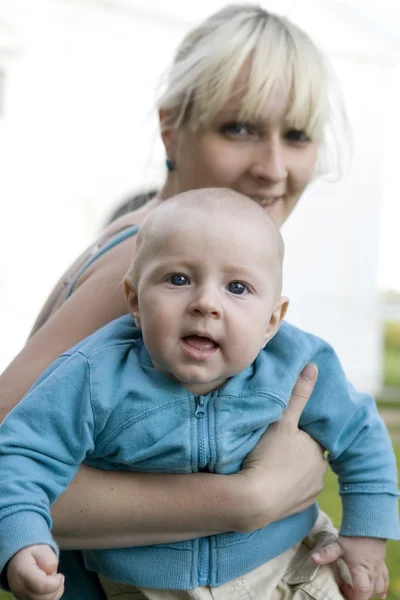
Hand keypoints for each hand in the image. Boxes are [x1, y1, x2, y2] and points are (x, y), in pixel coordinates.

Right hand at [7, 545, 63, 599]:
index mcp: (23, 572)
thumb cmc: (31, 554)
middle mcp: (20, 588)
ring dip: (54, 594)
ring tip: (55, 581)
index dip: (55, 583)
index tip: (60, 575)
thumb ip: (49, 560)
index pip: (41, 585)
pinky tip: (52, 588)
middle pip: (42, 598)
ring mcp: (21, 597)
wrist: (16, 561)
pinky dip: (50, 597)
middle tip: (57, 577)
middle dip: (55, 589)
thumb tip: (52, 573)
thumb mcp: (42, 549)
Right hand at [240, 363, 326, 525]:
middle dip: (295, 449)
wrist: (252, 500)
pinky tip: (269, 480)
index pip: (312, 435)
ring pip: (301, 474)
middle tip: (272, 444)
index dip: (298, 430)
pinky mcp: (297, 509)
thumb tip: (313, 366)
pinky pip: (293, 493)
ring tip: (268, 462)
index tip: (282, 428)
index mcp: (318, 450)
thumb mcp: (282, 420)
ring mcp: (309, 493)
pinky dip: (285, 487)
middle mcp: (320, 472)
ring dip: (289, 469)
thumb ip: (298, 394)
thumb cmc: (267, 455)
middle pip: (307, 455)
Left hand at [312, 536, 387, 599]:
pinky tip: (380, 593)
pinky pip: (384, 581)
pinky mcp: (381, 564)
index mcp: (362, 571)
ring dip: (369, 592)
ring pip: (378, 588)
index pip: (362, 592)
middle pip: (369, 593)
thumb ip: (327, 553)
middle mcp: (372, 573)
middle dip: (358, 595)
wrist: (370, 524)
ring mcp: (378, 569)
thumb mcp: (339, 545)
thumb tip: (313, 558)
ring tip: (357, 588)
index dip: (353, 597)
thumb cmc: (355, 536)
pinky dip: (382, 588)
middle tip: (345, 587)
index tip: (343, 590)